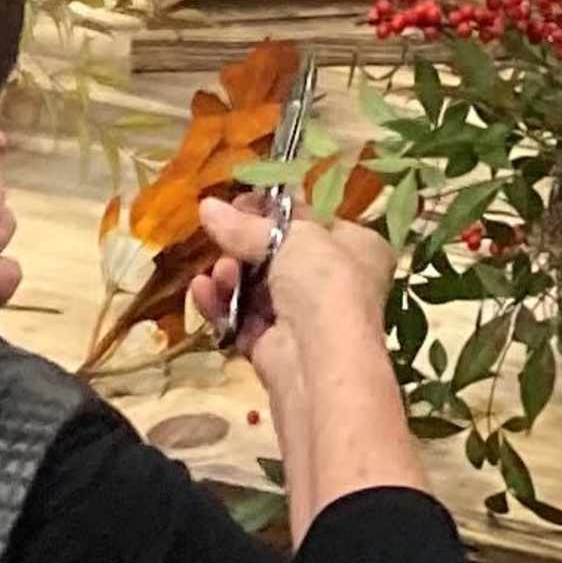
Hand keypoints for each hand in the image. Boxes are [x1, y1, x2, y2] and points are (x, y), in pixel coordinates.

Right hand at [187, 191, 391, 374]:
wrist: (320, 361)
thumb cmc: (324, 283)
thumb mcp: (291, 238)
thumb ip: (247, 226)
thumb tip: (207, 206)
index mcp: (358, 249)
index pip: (314, 221)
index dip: (276, 210)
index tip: (239, 202)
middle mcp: (336, 283)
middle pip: (279, 254)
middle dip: (244, 245)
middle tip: (219, 231)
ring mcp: (304, 318)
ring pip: (256, 288)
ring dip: (231, 276)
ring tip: (219, 272)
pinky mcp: (274, 347)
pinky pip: (241, 318)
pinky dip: (221, 304)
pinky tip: (203, 291)